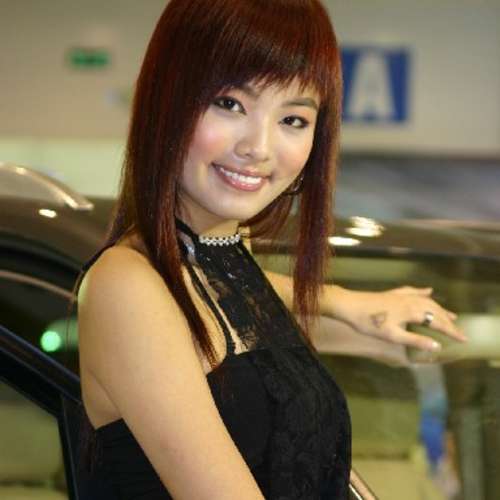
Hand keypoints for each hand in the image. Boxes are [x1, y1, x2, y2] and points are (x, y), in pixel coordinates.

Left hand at [342, 286, 466, 351]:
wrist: (348, 305)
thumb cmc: (368, 322)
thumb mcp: (392, 336)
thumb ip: (415, 341)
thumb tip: (437, 347)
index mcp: (412, 311)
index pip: (437, 322)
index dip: (451, 331)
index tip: (464, 339)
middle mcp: (410, 300)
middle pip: (435, 310)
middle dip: (449, 320)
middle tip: (460, 330)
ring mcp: (401, 295)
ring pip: (426, 301)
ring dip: (440, 307)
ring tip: (452, 314)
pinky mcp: (392, 294)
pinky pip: (413, 291)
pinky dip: (423, 292)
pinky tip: (428, 290)